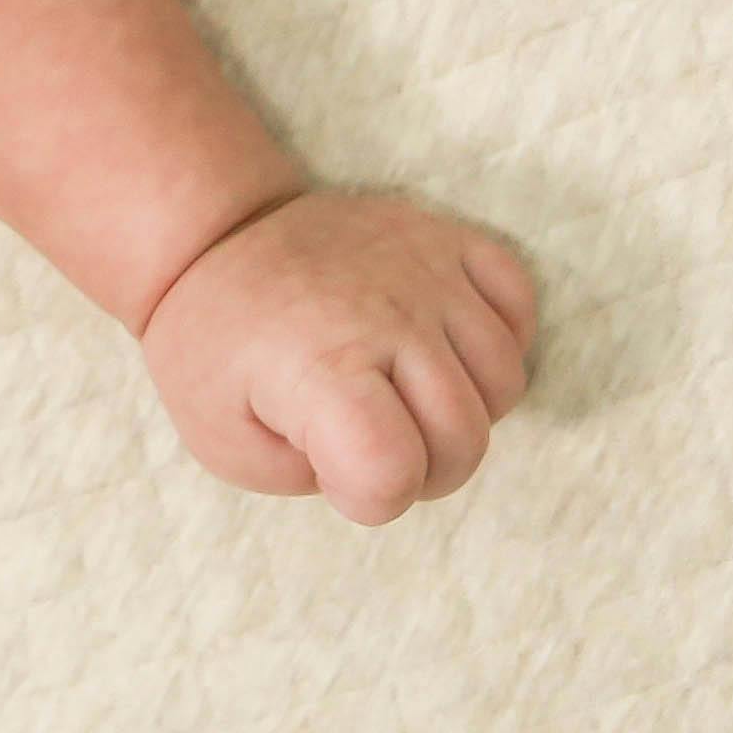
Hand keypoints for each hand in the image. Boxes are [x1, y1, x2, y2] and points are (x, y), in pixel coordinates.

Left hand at [137, 186, 537, 524]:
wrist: (213, 236)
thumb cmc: (217, 348)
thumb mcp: (224, 440)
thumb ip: (308, 476)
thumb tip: (387, 468)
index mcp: (320, 366)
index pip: (392, 470)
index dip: (370, 497)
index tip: (331, 469)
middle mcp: (386, 314)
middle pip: (464, 438)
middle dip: (425, 471)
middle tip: (372, 445)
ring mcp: (424, 270)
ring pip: (505, 380)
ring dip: (466, 412)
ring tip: (407, 398)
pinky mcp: (446, 238)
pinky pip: (519, 301)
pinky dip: (500, 341)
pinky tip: (445, 350)